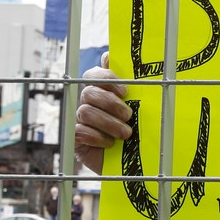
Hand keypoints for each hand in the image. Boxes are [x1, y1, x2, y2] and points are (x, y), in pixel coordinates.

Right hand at [75, 52, 129, 173]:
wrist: (136, 163)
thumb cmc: (140, 131)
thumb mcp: (142, 107)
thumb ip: (133, 84)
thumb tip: (111, 56)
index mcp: (102, 90)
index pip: (95, 74)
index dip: (107, 79)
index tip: (125, 91)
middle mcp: (88, 103)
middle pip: (89, 92)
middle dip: (110, 103)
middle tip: (128, 115)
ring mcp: (80, 121)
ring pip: (85, 111)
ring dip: (108, 123)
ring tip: (126, 134)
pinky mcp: (77, 140)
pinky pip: (79, 131)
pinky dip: (97, 137)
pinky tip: (110, 144)